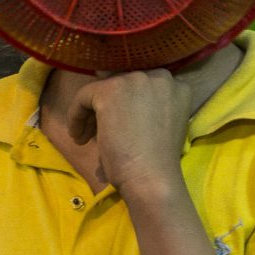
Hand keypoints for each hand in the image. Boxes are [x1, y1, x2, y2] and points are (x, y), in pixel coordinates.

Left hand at [71, 70, 192, 196]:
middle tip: (101, 131)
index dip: (129, 104)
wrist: (151, 178)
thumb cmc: (158, 163)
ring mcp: (135, 80)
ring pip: (104, 88)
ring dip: (93, 113)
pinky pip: (84, 96)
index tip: (120, 123)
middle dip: (111, 106)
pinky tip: (79, 137)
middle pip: (124, 83)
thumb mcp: (163, 126)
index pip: (145, 86)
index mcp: (179, 87)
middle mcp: (160, 76)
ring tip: (89, 137)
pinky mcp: (110, 90)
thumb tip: (122, 107)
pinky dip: (76, 115)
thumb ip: (151, 109)